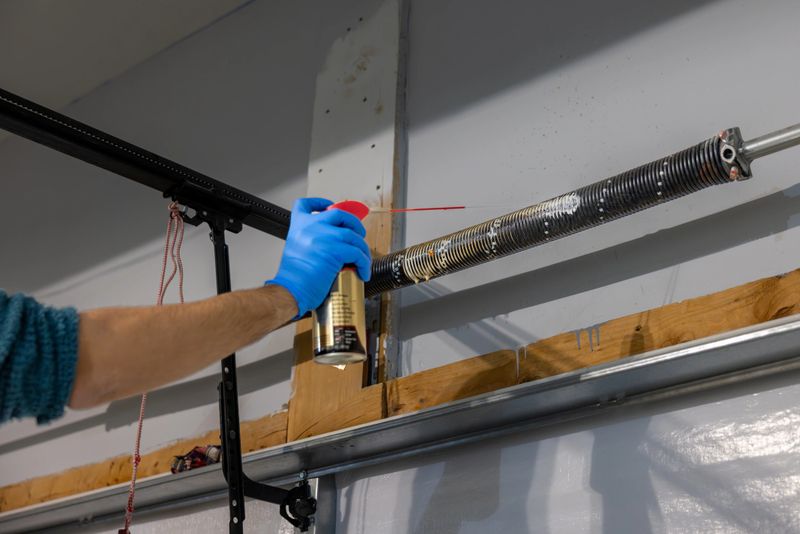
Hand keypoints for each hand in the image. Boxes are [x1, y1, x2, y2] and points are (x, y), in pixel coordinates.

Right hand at [267, 198, 370, 316]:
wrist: (290, 290)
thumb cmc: (294, 278)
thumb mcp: (297, 250)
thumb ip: (311, 240)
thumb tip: (332, 243)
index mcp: (298, 227)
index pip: (304, 205)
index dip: (319, 203)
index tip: (329, 206)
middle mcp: (310, 227)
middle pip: (339, 214)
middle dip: (354, 224)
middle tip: (358, 235)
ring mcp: (323, 237)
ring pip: (353, 235)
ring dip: (362, 249)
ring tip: (362, 261)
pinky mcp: (334, 250)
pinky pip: (357, 253)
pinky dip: (364, 263)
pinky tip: (362, 271)